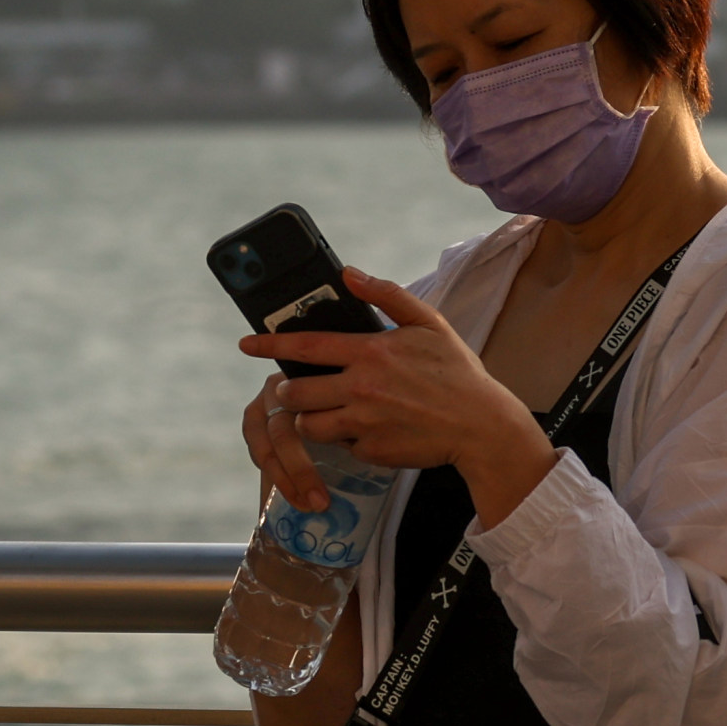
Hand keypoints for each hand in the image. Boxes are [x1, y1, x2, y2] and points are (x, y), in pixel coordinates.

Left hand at [235, 272, 558, 524]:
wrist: (481, 427)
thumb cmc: (456, 372)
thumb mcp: (428, 323)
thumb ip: (387, 295)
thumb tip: (350, 274)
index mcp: (370, 352)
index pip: (305, 347)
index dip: (269, 345)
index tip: (245, 344)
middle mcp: (361, 389)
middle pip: (296, 393)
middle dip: (289, 391)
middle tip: (297, 388)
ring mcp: (364, 424)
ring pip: (310, 425)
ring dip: (312, 418)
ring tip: (329, 411)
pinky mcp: (372, 452)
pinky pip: (343, 446)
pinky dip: (348, 439)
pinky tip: (368, 429)